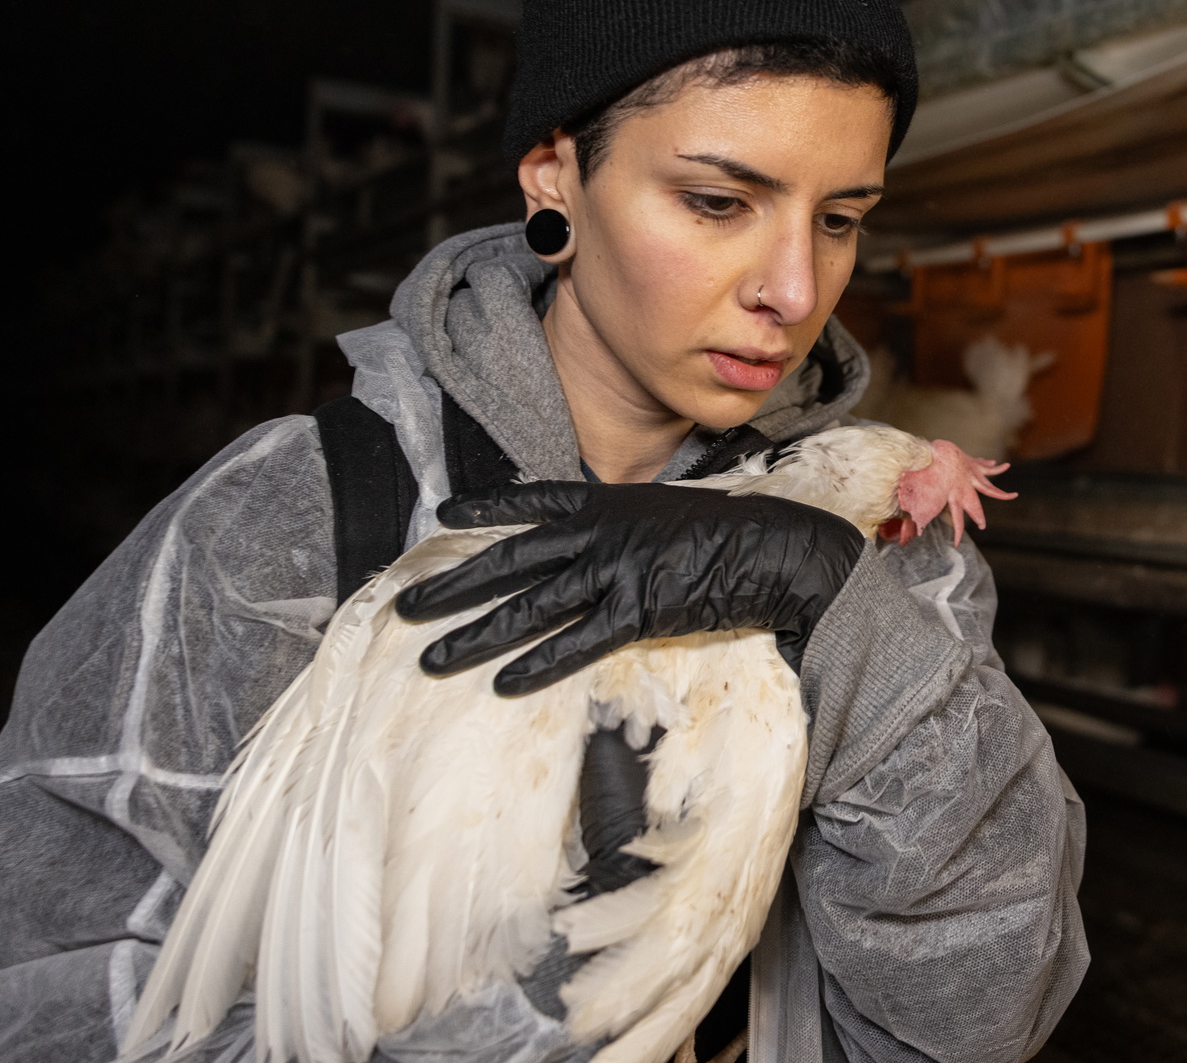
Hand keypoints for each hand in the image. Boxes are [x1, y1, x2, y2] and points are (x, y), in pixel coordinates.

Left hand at [396, 481, 863, 694]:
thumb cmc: (733, 535)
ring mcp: (617, 570)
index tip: (442, 515)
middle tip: (406, 607)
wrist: (780, 548)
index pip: (532, 503)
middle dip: (454, 586)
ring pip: (531, 606)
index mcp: (609, 503)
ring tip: (432, 656)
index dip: (485, 508)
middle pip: (512, 561)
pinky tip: (502, 684)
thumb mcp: (668, 514)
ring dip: (477, 633)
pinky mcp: (639, 611)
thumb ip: (627, 528)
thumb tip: (599, 544)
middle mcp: (602, 532)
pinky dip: (537, 665)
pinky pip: (577, 643)